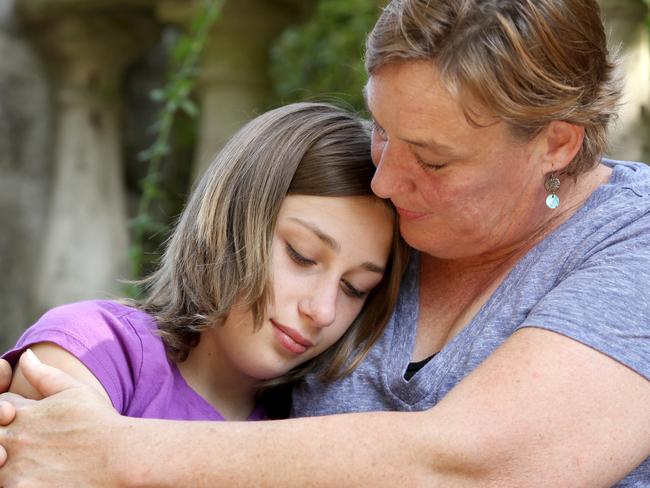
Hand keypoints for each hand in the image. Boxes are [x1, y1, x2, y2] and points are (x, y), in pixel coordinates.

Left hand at [0, 350, 124, 486]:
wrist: (121, 456)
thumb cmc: (100, 423)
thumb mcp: (75, 391)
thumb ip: (44, 375)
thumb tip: (25, 356)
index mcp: (25, 413)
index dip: (7, 414)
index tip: (23, 420)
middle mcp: (16, 438)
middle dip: (4, 439)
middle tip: (25, 443)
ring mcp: (16, 468)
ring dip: (5, 463)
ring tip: (32, 463)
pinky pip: (5, 485)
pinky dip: (15, 481)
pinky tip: (37, 476)